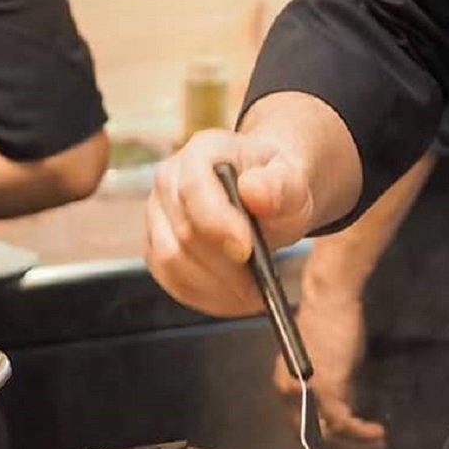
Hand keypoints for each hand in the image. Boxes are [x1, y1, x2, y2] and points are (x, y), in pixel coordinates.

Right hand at [145, 127, 316, 315]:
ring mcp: (157, 213)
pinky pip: (170, 280)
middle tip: (258, 287)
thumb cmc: (279, 185)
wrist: (268, 193)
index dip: (218, 224)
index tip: (247, 251)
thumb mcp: (293, 182)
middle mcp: (170, 178)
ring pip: (171, 262)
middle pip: (182, 232)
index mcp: (202, 151)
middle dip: (223, 266)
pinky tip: (234, 298)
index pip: (195, 190)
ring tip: (251, 296)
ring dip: (213, 287)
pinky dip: (204, 296)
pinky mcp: (155, 245)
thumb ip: (280, 185)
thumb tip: (254, 192)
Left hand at [273, 282, 385, 448]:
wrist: (331, 298)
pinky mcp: (326, 389)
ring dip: (357, 445)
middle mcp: (289, 394)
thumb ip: (336, 388)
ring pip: (330, 435)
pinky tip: (377, 432)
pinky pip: (343, 423)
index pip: (303, 426)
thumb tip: (347, 410)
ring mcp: (306, 394)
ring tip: (379, 446)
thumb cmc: (333, 321)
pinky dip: (361, 432)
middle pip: (314, 438)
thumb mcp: (333, 362)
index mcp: (286, 386)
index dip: (327, 442)